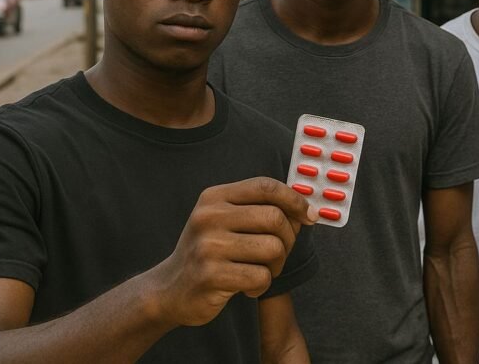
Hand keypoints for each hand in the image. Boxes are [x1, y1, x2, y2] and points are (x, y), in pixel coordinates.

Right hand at [150, 177, 316, 326]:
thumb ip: (259, 209)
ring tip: (261, 271)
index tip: (309, 215)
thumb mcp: (225, 221)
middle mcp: (209, 217)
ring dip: (276, 266)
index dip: (294, 199)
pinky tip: (247, 287)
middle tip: (279, 254)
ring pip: (273, 249)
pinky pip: (261, 277)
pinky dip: (262, 285)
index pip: (266, 186)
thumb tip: (306, 210)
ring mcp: (208, 247)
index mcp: (214, 198)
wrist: (168, 290)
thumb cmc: (209, 253)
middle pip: (275, 218)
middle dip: (288, 239)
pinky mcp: (211, 276)